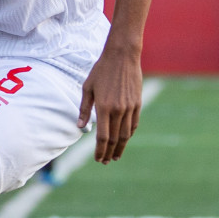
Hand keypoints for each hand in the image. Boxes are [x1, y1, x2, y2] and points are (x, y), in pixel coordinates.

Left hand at [78, 45, 141, 163]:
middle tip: (105, 161)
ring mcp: (130, 108)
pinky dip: (129, 134)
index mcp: (104, 107)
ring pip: (126, 134)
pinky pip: (134, 124)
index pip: (103, 137)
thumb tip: (80, 127)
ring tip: (115, 156)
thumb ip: (84, 109)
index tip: (97, 159)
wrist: (122, 56)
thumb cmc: (101, 70)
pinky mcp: (138, 103)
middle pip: (115, 139)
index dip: (100, 151)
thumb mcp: (87, 88)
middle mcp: (118, 110)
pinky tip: (124, 139)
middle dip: (109, 153)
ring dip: (120, 147)